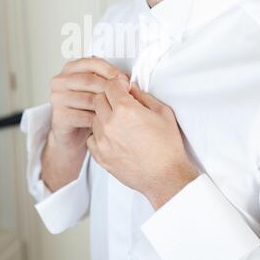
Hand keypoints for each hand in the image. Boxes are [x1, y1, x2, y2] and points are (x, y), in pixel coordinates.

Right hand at [49, 57, 123, 148]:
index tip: (124, 79)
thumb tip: (125, 79)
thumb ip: (108, 80)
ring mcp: (57, 98)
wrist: (72, 134)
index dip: (111, 70)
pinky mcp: (58, 115)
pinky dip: (97, 120)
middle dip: (110, 88)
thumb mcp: (98, 90)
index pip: (92, 62)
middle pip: (89, 80)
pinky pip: (83, 116)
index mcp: (70, 69)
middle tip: (125, 96)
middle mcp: (60, 81)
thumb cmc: (87, 109)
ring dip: (105, 106)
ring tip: (116, 111)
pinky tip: (105, 123)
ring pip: (88, 99)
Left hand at [87, 76, 198, 209]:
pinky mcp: (100, 155)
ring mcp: (103, 141)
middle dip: (109, 97)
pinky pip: (91, 137)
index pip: (110, 85)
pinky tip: (113, 136)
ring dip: (104, 115)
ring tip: (120, 122)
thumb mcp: (162, 112)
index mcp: (126, 110)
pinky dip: (100, 134)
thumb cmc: (167, 147)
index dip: (117, 83)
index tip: (122, 86)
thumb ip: (143, 96)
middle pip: (98, 99)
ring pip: (94, 117)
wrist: (165, 176)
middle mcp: (110, 124)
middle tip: (121, 103)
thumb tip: (132, 89)